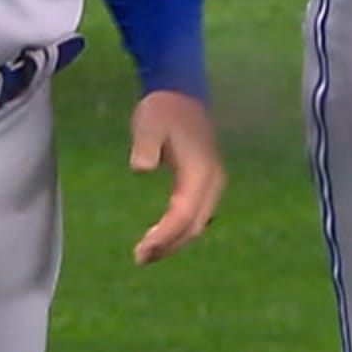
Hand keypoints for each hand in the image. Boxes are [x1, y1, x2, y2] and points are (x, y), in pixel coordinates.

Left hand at [128, 90, 224, 264]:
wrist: (182, 93)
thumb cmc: (163, 109)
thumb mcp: (148, 122)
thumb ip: (145, 146)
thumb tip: (140, 168)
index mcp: (199, 170)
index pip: (184, 213)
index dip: (164, 235)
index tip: (140, 250)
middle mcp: (211, 181)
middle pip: (194, 225)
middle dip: (169, 245)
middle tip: (139, 258)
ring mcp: (212, 182)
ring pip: (198, 223)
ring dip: (174, 241)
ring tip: (146, 254)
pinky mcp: (206, 183)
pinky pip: (196, 215)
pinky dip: (179, 231)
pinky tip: (160, 237)